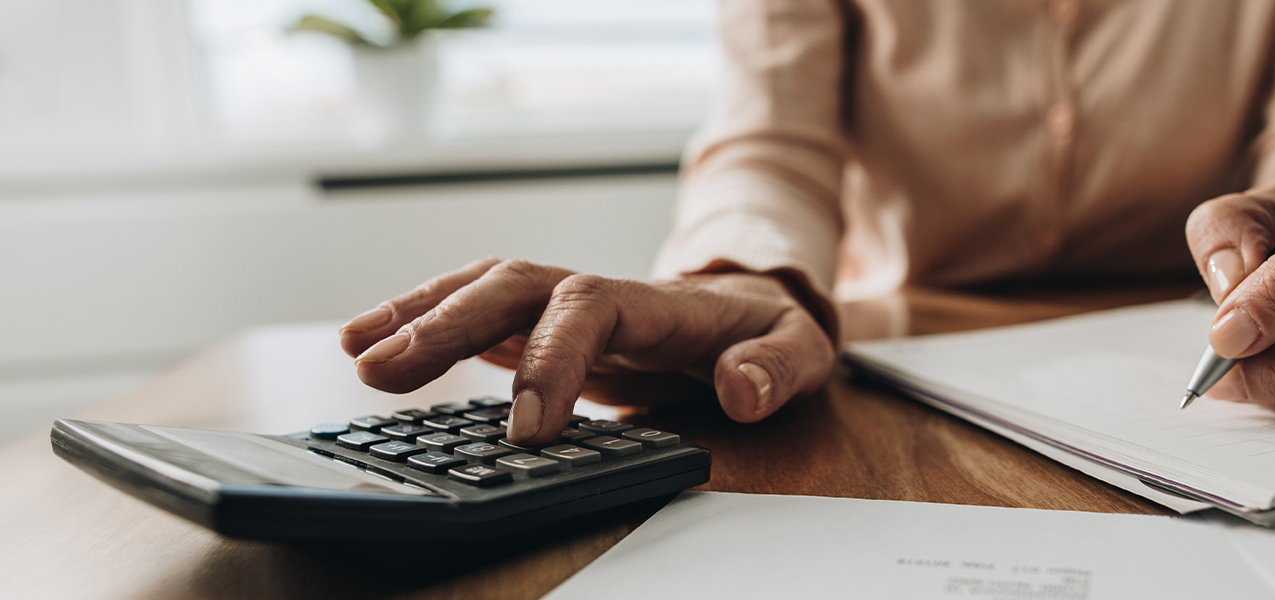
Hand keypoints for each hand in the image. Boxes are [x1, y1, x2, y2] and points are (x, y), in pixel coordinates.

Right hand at [338, 258, 834, 443]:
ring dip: (417, 313)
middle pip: (512, 286)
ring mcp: (564, 304)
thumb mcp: (800, 351)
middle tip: (383, 371)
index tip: (528, 428)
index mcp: (655, 301)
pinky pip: (474, 312)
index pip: (588, 309)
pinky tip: (371, 345)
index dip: (551, 359)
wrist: (753, 315)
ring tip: (356, 350)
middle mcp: (598, 292)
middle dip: (446, 323)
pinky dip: (421, 320)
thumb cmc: (768, 335)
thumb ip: (776, 368)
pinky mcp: (541, 323)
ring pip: (481, 289)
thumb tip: (741, 388)